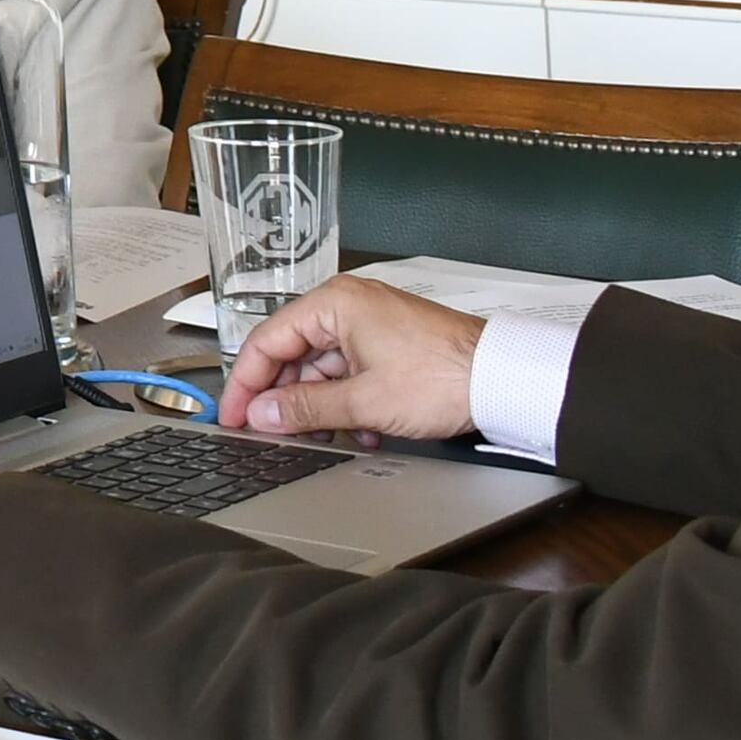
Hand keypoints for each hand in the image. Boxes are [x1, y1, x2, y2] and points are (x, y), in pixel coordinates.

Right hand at [217, 275, 487, 440]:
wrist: (504, 380)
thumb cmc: (444, 376)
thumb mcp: (364, 401)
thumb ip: (305, 409)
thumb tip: (263, 414)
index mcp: (334, 304)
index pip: (267, 341)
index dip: (246, 383)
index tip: (235, 415)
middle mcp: (349, 306)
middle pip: (293, 353)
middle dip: (284, 397)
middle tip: (271, 431)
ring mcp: (371, 323)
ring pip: (322, 366)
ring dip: (319, 404)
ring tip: (322, 435)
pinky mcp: (390, 343)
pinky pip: (350, 370)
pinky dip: (346, 400)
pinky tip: (358, 429)